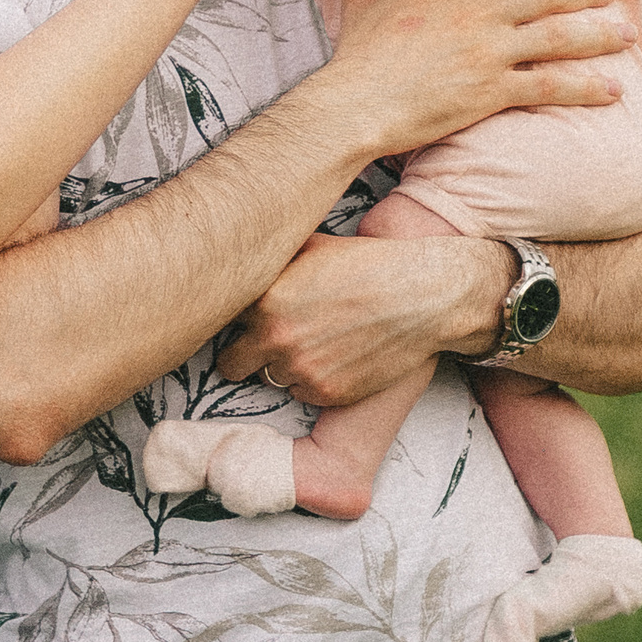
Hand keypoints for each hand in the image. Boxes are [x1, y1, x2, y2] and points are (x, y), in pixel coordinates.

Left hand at [215, 233, 507, 404]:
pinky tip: (332, 357)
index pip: (220, 322)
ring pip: (269, 380)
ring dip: (281, 367)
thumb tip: (239, 252)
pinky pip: (301, 395)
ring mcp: (301, 371)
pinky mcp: (328, 394)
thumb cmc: (367, 263)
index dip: (232, 320)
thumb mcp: (311, 247)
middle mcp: (275, 339)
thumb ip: (271, 260)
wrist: (422, 296)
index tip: (244, 317)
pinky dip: (310, 382)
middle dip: (245, 353)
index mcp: (265, 300)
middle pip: (230, 365)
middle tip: (268, 339)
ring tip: (311, 342)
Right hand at [317, 0, 636, 156]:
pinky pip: (550, 84)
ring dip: (598, 34)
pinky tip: (612, 90)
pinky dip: (586, 86)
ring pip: (558, 33)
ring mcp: (487, 48)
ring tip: (627, 34)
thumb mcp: (357, 0)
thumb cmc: (355, 58)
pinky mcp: (491, 88)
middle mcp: (476, 10)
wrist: (353, 103)